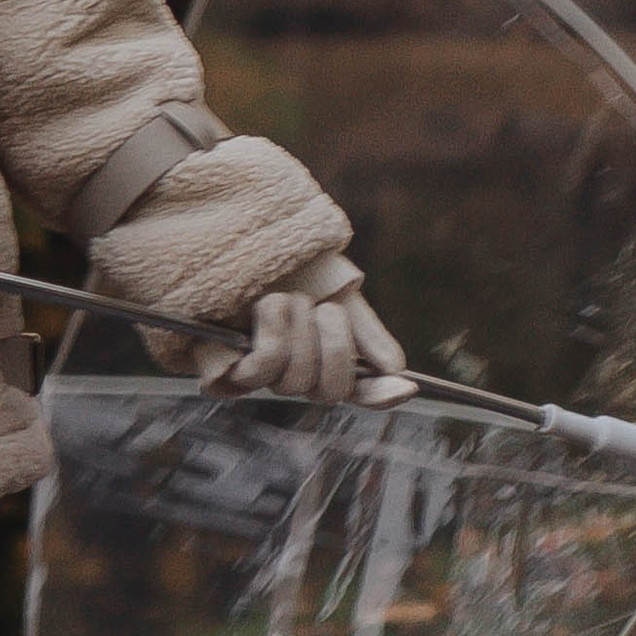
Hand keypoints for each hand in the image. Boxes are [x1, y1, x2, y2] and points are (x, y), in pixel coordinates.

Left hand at [200, 281, 417, 407]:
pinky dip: (271, 330)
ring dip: (297, 327)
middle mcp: (296, 376)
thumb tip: (398, 368)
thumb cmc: (289, 269)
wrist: (244, 240)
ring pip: (297, 379)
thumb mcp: (336, 292)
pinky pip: (262, 369)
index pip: (360, 392)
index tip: (408, 386)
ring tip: (283, 299)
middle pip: (331, 391)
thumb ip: (365, 331)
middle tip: (318, 308)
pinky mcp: (226, 373)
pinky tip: (264, 308)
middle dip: (332, 342)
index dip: (383, 395)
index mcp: (325, 360)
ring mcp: (262, 379)